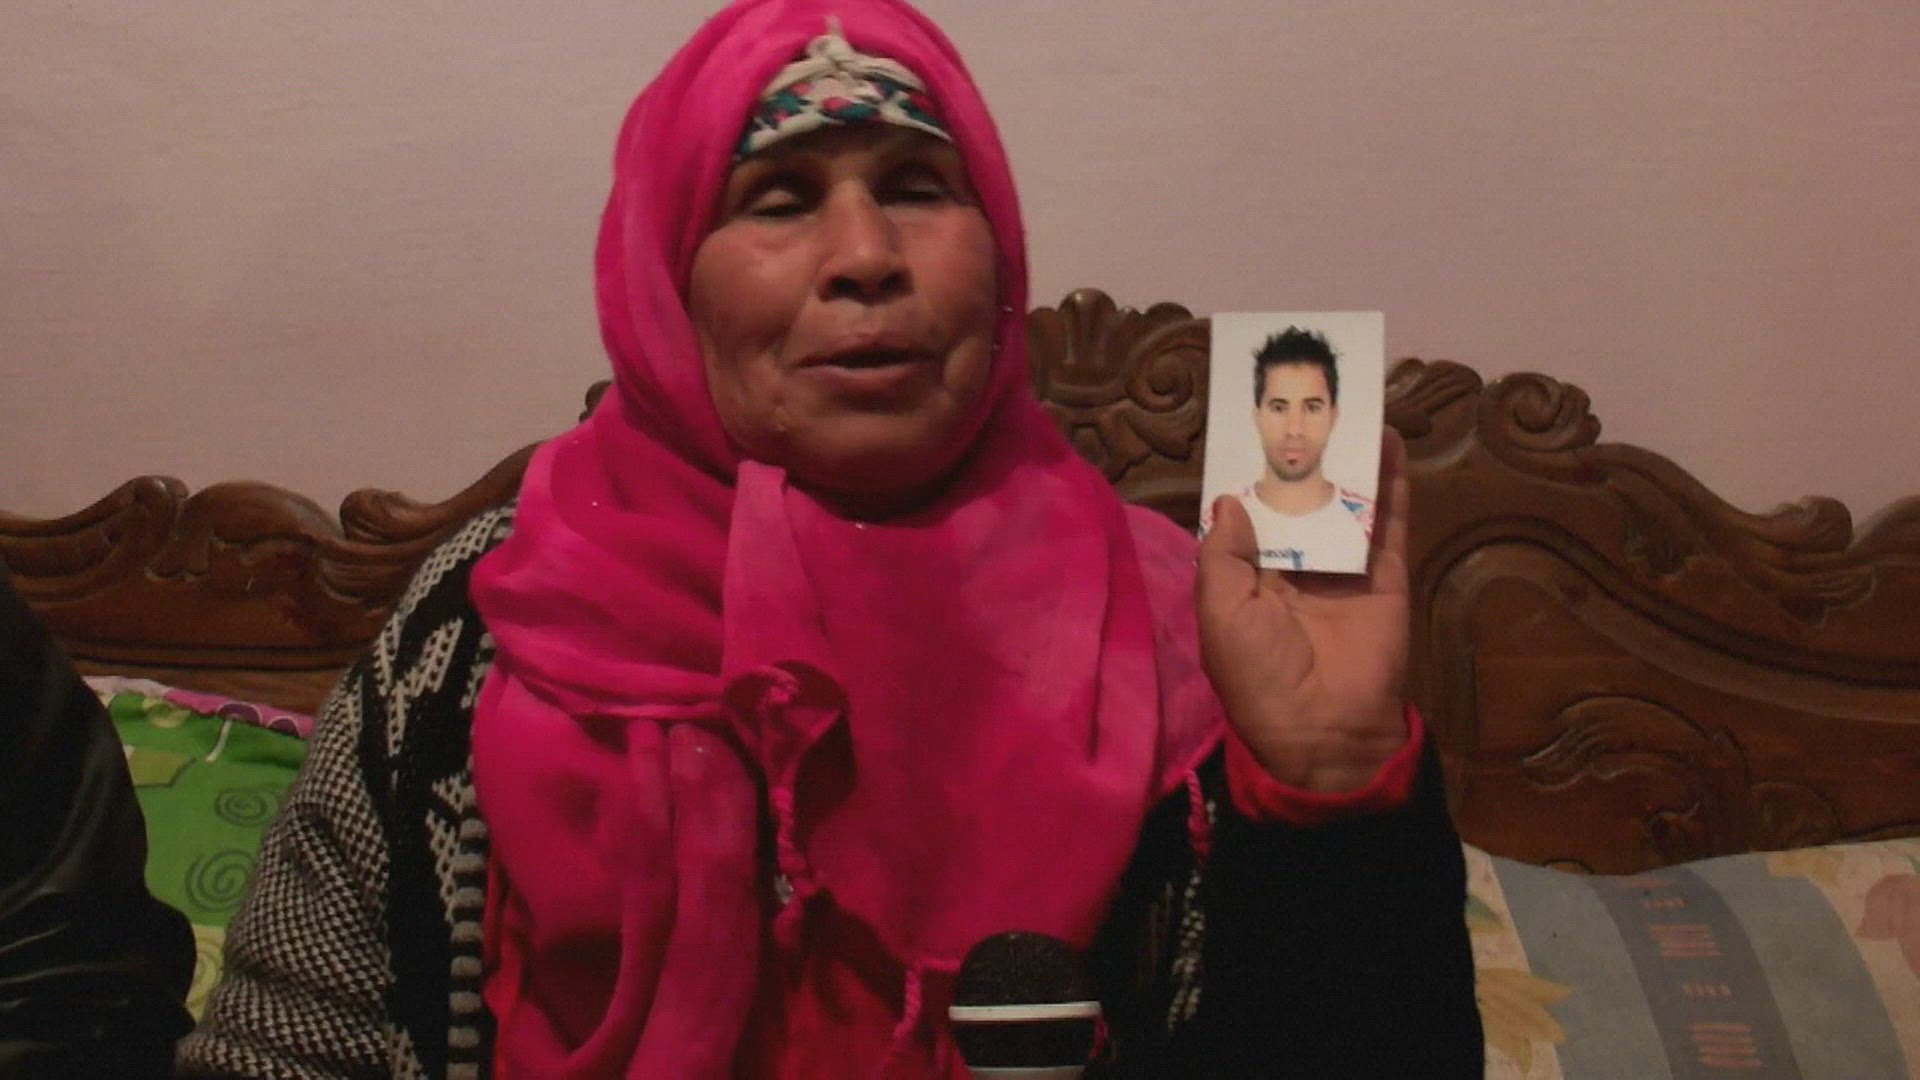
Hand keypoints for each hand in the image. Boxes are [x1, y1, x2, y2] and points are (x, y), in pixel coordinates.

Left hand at [1196, 429, 1411, 792]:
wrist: (1325, 728)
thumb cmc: (1259, 673)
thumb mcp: (1221, 612)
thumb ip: (1222, 554)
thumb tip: (1229, 497)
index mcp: (1247, 578)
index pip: (1247, 515)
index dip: (1247, 474)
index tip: (1246, 426)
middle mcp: (1294, 567)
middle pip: (1299, 500)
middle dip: (1301, 457)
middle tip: (1305, 400)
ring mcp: (1342, 568)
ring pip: (1344, 501)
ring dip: (1348, 459)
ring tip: (1351, 406)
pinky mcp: (1383, 575)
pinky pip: (1387, 522)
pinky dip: (1391, 483)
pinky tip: (1388, 441)